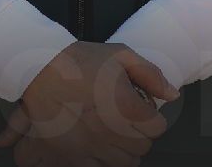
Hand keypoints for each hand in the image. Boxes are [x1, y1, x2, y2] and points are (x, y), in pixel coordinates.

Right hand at [0, 42, 177, 166]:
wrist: (40, 68)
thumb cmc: (78, 60)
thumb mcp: (120, 54)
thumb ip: (150, 74)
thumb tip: (171, 94)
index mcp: (127, 106)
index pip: (158, 128)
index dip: (154, 119)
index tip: (144, 112)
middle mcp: (112, 130)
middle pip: (143, 147)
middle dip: (141, 135)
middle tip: (130, 122)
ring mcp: (93, 144)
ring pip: (125, 163)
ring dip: (126, 151)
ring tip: (118, 137)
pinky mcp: (74, 153)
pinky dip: (104, 160)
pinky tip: (100, 146)